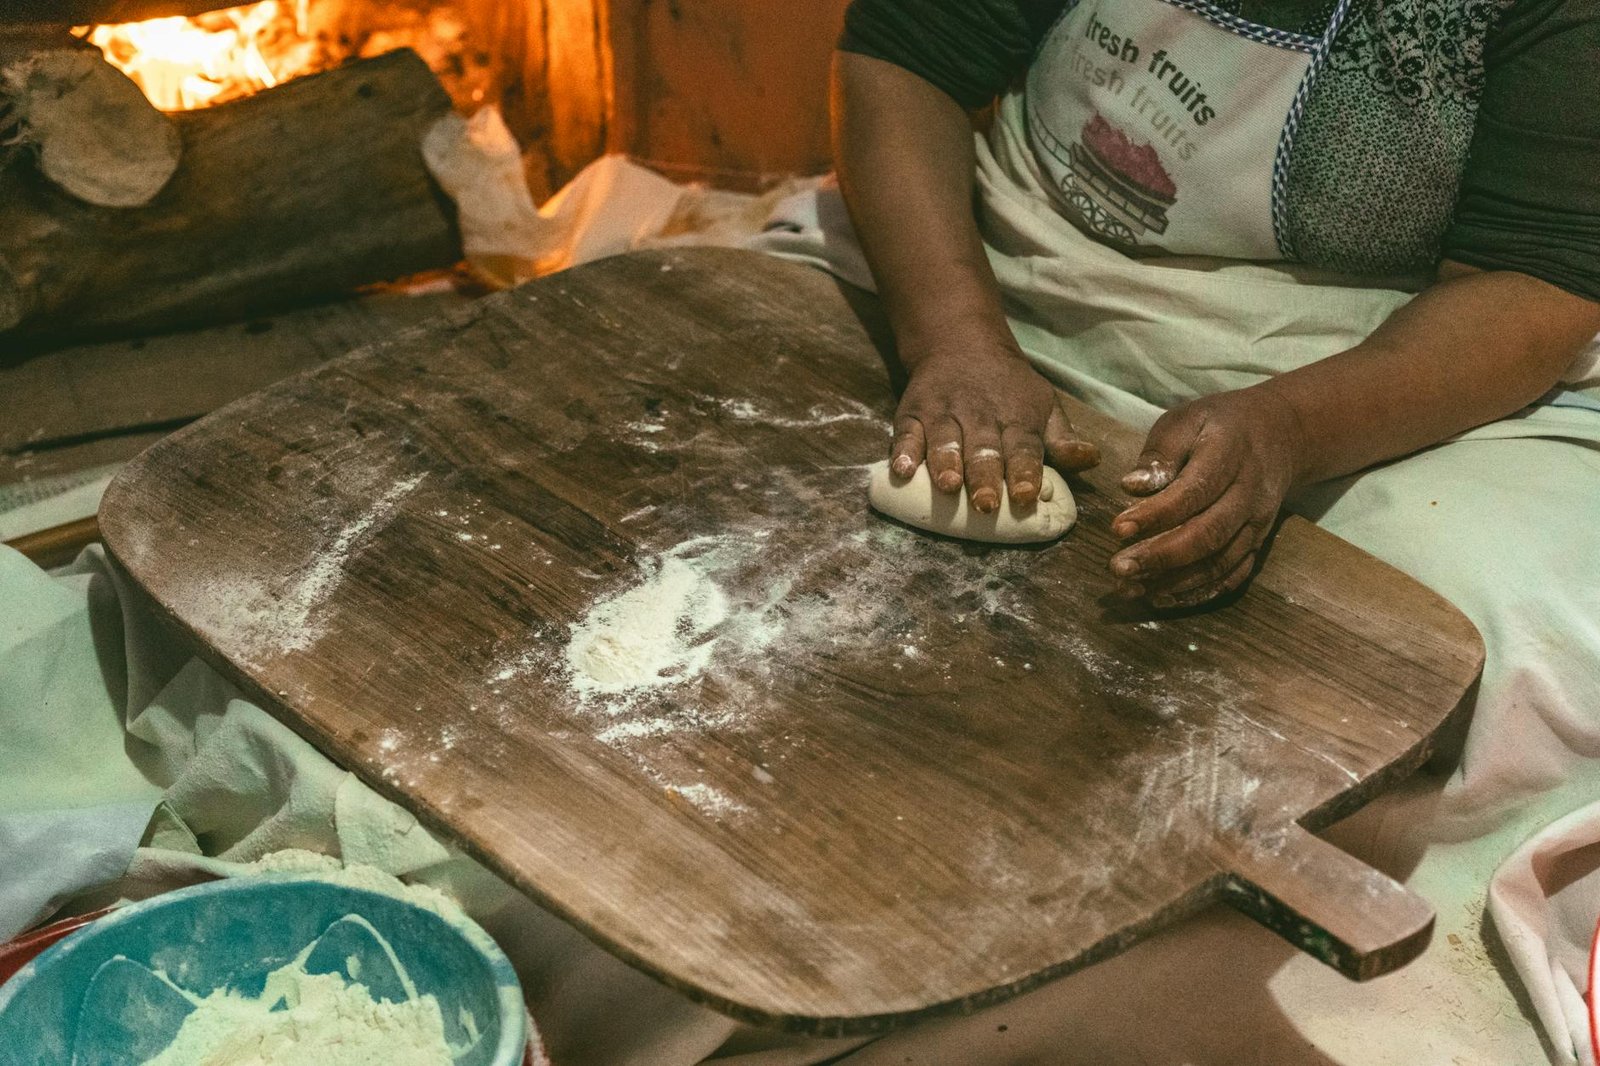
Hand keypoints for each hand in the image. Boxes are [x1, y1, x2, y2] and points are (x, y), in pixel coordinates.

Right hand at [891, 336, 1100, 510]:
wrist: (960, 342)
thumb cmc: (1008, 387)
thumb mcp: (1042, 405)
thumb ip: (1062, 439)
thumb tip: (1091, 460)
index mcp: (1016, 418)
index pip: (1024, 447)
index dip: (1025, 472)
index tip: (1027, 496)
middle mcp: (980, 415)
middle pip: (983, 449)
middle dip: (985, 476)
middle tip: (987, 505)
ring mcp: (943, 413)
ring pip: (944, 441)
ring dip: (946, 463)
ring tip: (948, 486)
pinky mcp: (913, 412)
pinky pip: (905, 433)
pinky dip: (903, 452)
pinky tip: (902, 470)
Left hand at [1109, 384, 1306, 607]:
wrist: (1280, 435)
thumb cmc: (1217, 426)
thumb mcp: (1186, 420)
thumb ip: (1159, 453)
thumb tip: (1131, 487)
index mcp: (1229, 454)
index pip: (1193, 491)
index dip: (1156, 514)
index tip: (1117, 529)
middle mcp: (1249, 494)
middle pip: (1208, 534)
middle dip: (1160, 557)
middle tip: (1118, 569)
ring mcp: (1257, 523)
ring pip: (1220, 562)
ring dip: (1174, 582)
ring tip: (1131, 589)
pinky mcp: (1259, 542)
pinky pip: (1233, 575)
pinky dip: (1199, 592)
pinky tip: (1162, 597)